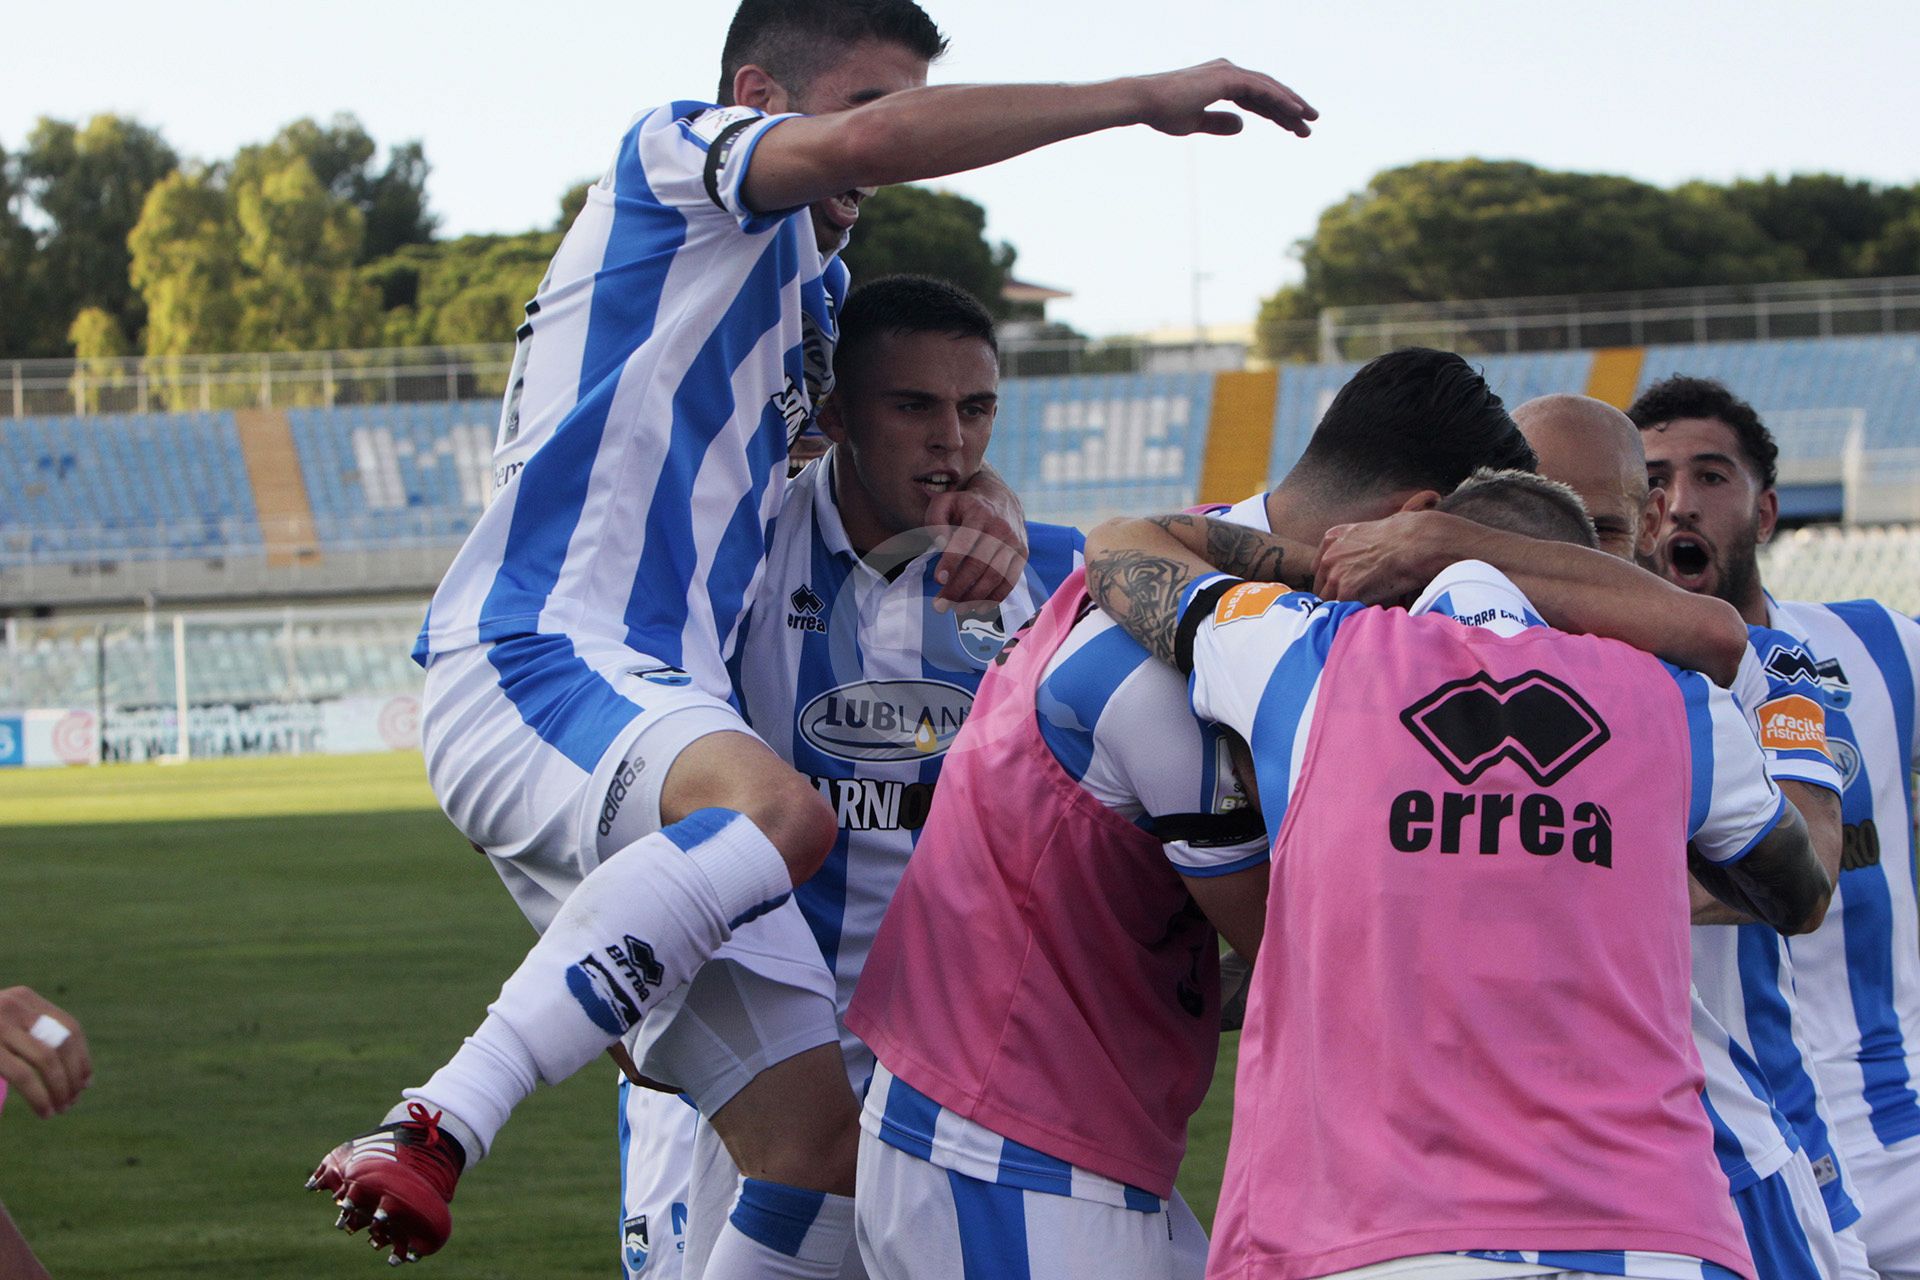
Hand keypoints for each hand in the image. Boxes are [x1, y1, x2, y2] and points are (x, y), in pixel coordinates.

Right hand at [0, 986, 91, 1117]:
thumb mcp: (0, 1028)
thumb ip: (24, 1037)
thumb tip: (70, 1069)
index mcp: (21, 998)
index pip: (68, 1026)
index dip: (82, 1056)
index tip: (86, 1081)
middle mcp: (12, 1005)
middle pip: (61, 1043)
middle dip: (73, 1076)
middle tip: (73, 1101)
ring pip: (46, 1060)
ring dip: (59, 1089)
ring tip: (59, 1109)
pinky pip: (23, 1075)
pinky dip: (40, 1096)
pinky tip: (44, 1110)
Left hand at [926, 488, 1027, 609]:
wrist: (1001, 499)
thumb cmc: (966, 506)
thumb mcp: (946, 502)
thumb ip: (935, 519)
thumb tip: (941, 544)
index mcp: (979, 514)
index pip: (964, 542)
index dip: (951, 563)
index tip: (939, 580)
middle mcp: (1000, 529)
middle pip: (979, 565)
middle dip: (958, 588)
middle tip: (940, 605)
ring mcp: (1014, 543)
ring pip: (995, 577)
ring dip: (974, 598)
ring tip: (956, 609)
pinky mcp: (1022, 555)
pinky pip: (1009, 581)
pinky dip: (994, 598)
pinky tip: (978, 607)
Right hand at [1134, 59, 1316, 138]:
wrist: (1144, 102)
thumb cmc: (1162, 112)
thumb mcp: (1194, 122)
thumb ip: (1218, 123)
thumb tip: (1242, 127)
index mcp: (1221, 81)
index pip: (1257, 97)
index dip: (1276, 112)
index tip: (1293, 126)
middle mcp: (1228, 71)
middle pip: (1268, 91)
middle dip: (1289, 108)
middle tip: (1310, 124)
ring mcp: (1229, 72)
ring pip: (1269, 89)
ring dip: (1291, 105)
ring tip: (1310, 121)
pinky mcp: (1227, 78)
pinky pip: (1261, 90)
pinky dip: (1279, 100)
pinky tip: (1295, 112)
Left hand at [1312, 511, 1449, 603]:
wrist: (1416, 542)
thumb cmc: (1404, 537)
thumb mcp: (1368, 532)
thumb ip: (1353, 548)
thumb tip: (1358, 566)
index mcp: (1332, 539)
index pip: (1320, 570)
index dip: (1332, 582)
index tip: (1341, 591)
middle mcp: (1329, 556)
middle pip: (1321, 587)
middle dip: (1334, 597)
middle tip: (1351, 607)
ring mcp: (1336, 574)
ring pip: (1328, 602)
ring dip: (1343, 608)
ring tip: (1359, 613)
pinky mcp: (1347, 590)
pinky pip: (1343, 610)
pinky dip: (1353, 614)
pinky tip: (1367, 613)